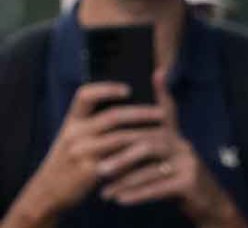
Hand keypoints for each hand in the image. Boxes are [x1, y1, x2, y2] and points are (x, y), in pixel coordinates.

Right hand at [8, 82, 165, 220]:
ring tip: (165, 131)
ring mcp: (80, 152)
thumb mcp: (75, 137)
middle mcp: (74, 133)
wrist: (48, 191)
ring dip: (145, 133)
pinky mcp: (87, 171)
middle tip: (164, 112)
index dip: (107, 88)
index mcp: (72, 120)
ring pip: (120, 137)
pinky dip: (138, 154)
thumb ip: (95, 121)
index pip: (85, 95)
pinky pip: (118, 159)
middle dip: (141, 113)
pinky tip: (153, 152)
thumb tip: (131, 99)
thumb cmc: (70, 159)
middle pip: (112, 116)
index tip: (129, 89)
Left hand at [96, 70, 247, 227]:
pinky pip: (159, 187)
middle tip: (97, 167)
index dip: (156, 96)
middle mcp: (183, 145)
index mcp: (175, 136)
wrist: (207, 202)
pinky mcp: (190, 183)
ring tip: (103, 191)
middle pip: (150, 142)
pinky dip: (138, 194)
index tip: (135, 86)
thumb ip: (147, 139)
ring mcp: (189, 163)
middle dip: (121, 155)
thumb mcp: (165, 155)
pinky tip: (119, 200)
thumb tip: (131, 117)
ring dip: (125, 179)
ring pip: (152, 167)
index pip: (164, 111)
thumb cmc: (178, 177)